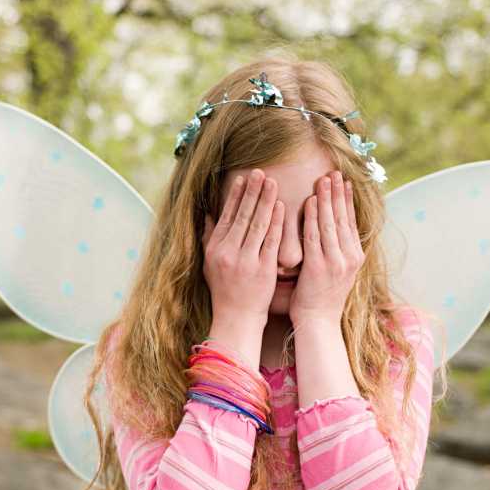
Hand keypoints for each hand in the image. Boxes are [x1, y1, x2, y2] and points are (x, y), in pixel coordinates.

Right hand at [202, 168, 283, 326]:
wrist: (237, 317)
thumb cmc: (225, 290)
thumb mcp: (209, 264)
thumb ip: (209, 237)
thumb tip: (207, 214)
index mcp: (215, 249)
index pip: (227, 216)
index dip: (236, 196)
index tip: (244, 178)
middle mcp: (229, 253)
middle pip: (243, 216)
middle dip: (252, 192)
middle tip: (260, 172)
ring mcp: (246, 261)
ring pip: (258, 225)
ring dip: (266, 201)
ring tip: (272, 183)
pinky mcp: (263, 269)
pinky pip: (271, 241)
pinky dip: (277, 223)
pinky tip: (282, 207)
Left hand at [290, 171, 363, 323]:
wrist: (318, 323)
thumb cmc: (321, 298)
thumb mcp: (337, 272)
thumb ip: (337, 251)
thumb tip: (333, 231)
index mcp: (355, 256)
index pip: (351, 221)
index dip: (347, 200)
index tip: (344, 181)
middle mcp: (349, 257)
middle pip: (343, 218)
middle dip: (338, 193)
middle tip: (334, 171)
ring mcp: (336, 262)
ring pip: (330, 223)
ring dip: (326, 199)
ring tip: (323, 179)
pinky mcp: (319, 267)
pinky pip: (315, 237)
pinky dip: (312, 217)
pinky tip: (308, 202)